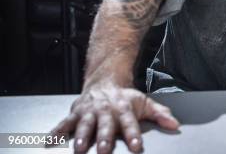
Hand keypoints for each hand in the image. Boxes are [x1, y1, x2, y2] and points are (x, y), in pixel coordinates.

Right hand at [48, 82, 179, 152]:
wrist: (104, 81)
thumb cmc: (124, 97)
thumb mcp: (144, 102)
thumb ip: (159, 114)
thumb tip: (174, 124)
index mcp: (123, 108)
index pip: (130, 123)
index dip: (133, 134)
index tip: (136, 147)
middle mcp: (105, 110)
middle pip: (106, 125)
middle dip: (105, 138)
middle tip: (104, 150)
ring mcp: (89, 111)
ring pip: (85, 124)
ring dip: (82, 136)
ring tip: (80, 148)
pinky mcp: (75, 113)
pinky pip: (64, 124)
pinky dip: (56, 132)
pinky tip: (49, 142)